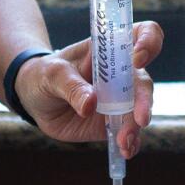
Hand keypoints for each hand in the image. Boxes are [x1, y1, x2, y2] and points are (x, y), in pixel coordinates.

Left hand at [14, 21, 163, 153]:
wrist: (36, 100)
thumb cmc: (44, 75)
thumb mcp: (51, 74)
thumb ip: (71, 86)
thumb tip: (91, 104)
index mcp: (110, 48)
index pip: (142, 34)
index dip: (148, 42)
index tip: (138, 59)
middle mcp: (121, 72)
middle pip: (144, 81)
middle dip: (144, 100)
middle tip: (140, 119)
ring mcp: (121, 98)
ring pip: (140, 110)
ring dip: (136, 126)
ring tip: (124, 142)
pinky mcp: (115, 121)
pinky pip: (130, 132)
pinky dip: (131, 142)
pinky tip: (126, 151)